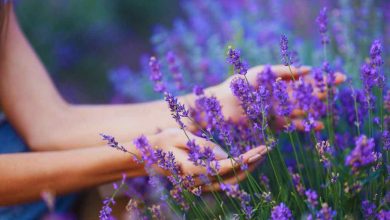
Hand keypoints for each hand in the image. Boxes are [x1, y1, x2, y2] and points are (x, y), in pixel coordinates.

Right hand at [148, 128, 267, 187]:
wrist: (147, 157)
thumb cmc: (163, 143)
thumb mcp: (180, 137)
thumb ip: (203, 146)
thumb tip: (225, 155)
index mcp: (195, 170)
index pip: (229, 167)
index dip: (247, 158)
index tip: (261, 148)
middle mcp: (200, 182)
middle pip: (234, 177)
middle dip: (253, 164)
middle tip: (267, 149)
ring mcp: (200, 184)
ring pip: (231, 182)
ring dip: (247, 169)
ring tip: (260, 154)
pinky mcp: (201, 182)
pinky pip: (224, 180)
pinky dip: (237, 171)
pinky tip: (245, 161)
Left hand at [208, 65, 345, 130]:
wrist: (222, 103)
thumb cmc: (239, 84)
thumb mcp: (262, 72)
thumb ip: (284, 71)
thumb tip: (308, 69)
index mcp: (280, 82)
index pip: (305, 80)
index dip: (322, 79)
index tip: (339, 78)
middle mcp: (281, 97)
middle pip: (306, 95)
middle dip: (323, 92)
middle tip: (341, 90)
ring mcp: (278, 111)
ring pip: (301, 111)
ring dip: (315, 111)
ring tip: (330, 112)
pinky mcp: (272, 124)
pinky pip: (291, 125)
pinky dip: (303, 125)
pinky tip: (316, 126)